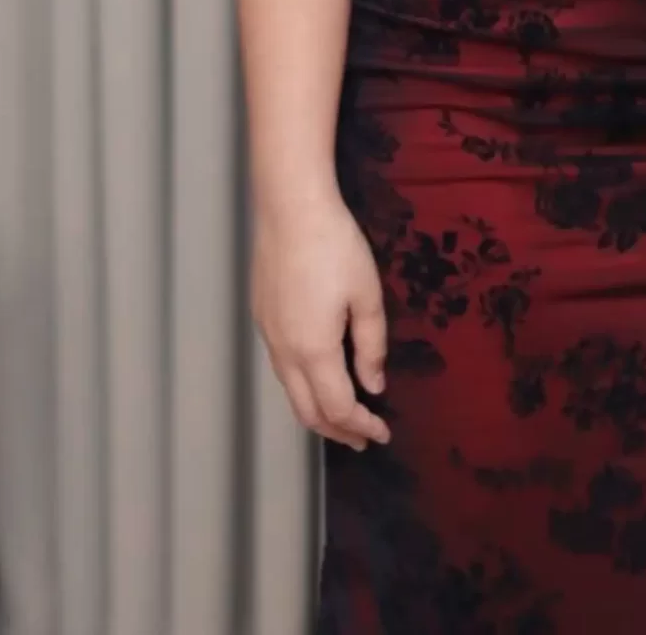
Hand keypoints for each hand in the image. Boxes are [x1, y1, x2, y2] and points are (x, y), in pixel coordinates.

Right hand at [251, 190, 391, 450]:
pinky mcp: (262, 318)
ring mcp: (268, 336)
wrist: (290, 207)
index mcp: (314, 351)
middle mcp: (285, 352)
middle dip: (337, 431)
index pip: (338, 408)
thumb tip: (373, 386)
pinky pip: (282, 369)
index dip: (361, 426)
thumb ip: (371, 345)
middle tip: (363, 438)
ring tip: (344, 416)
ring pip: (290, 392)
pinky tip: (320, 377)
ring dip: (318, 411)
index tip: (382, 434)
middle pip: (307, 411)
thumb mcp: (367, 295)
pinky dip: (303, 387)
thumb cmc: (336, 246)